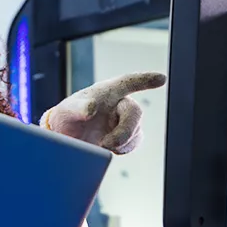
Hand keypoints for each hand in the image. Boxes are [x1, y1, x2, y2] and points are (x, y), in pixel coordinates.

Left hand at [41, 72, 165, 153]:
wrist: (64, 138)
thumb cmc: (65, 118)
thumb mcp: (66, 111)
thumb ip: (77, 107)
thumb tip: (91, 108)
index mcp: (105, 92)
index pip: (128, 82)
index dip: (144, 80)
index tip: (162, 78)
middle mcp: (117, 103)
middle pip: (135, 111)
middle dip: (124, 130)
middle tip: (107, 144)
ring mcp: (123, 120)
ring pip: (136, 130)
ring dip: (122, 141)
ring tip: (101, 145)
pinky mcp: (124, 137)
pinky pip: (134, 142)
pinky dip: (123, 148)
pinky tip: (107, 148)